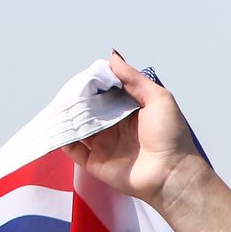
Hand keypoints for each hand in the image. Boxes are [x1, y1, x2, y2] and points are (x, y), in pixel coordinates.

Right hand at [62, 51, 205, 208]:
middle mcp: (115, 126)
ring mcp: (104, 145)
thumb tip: (112, 57)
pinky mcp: (95, 162)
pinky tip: (58, 125)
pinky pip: (72, 148)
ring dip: (67, 116)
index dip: (93, 84)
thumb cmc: (171, 137)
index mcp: (130, 111)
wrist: (172, 174)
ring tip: (60, 106)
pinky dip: (62, 137)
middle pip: (88, 108)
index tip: (85, 77)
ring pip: (77, 126)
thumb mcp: (158, 98)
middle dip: (77, 99)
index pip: (104, 93)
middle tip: (70, 92)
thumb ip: (134, 78)